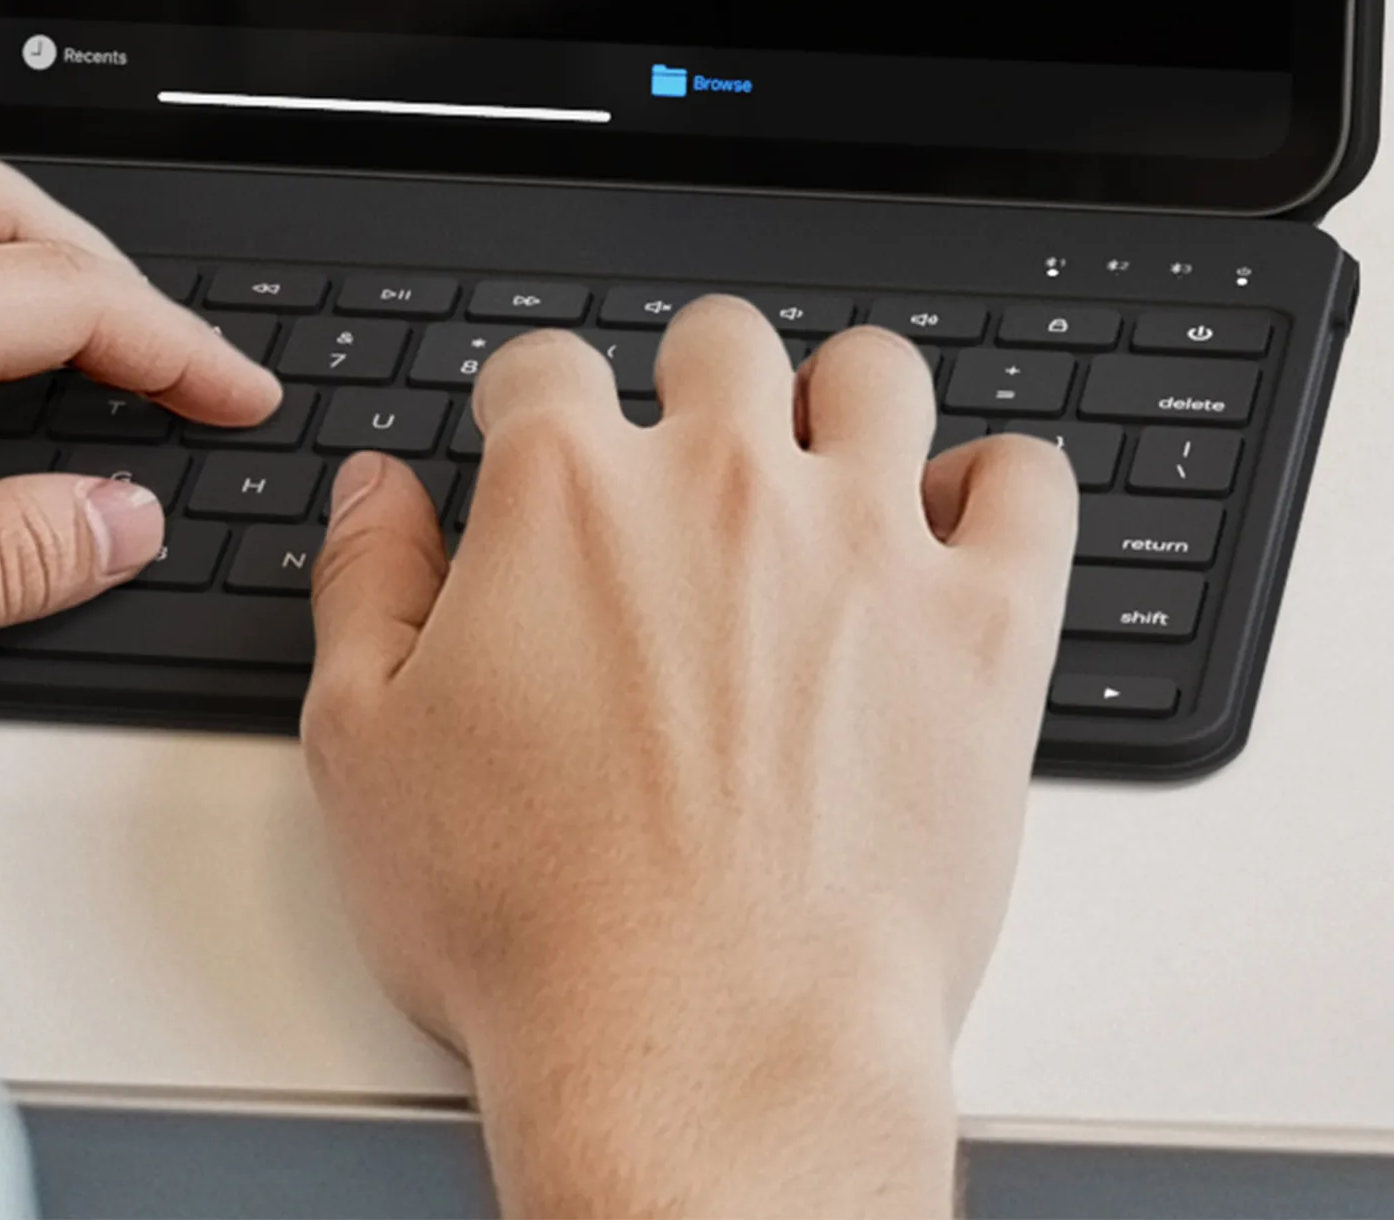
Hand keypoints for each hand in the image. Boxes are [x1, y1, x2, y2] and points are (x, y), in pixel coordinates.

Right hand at [303, 300, 1075, 1219]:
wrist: (704, 1053)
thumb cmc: (536, 930)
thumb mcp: (366, 757)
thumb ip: (366, 589)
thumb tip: (377, 494)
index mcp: (569, 495)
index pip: (545, 365)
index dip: (533, 405)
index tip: (543, 445)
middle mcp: (723, 482)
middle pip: (722, 341)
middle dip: (700, 385)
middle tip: (698, 466)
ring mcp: (866, 541)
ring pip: (877, 374)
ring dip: (848, 409)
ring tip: (834, 478)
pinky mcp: (984, 624)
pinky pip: (1027, 485)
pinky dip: (1000, 490)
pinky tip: (960, 536)